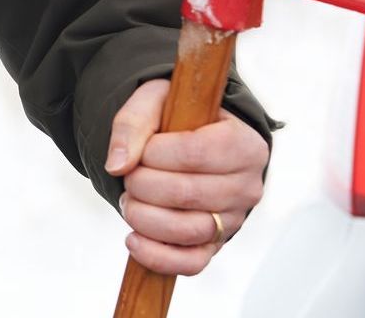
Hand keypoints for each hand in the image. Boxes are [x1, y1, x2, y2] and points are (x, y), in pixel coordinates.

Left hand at [104, 78, 267, 276]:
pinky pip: (191, 263)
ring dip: (143, 218)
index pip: (195, 153)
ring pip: (187, 231)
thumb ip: (133, 123)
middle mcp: (247, 186)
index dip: (155, 153)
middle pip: (187, 194)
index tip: (142, 150)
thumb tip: (117, 165)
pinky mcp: (215, 245)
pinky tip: (132, 240)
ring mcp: (233, 220)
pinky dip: (157, 257)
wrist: (187, 144)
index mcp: (244, 144)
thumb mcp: (154, 101)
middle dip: (142, 185)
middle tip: (129, 176)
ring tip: (128, 200)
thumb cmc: (176, 120)